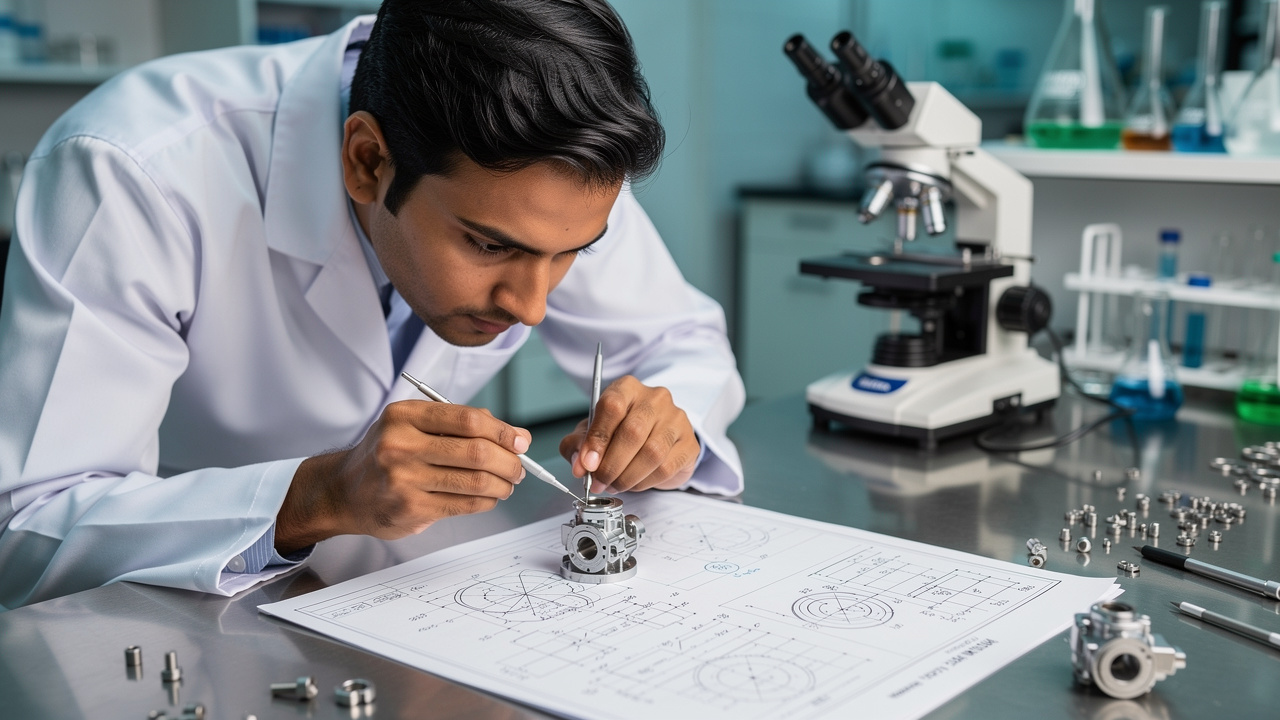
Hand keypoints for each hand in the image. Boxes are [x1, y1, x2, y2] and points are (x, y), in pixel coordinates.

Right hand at [275, 400, 529, 553]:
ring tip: (508, 484)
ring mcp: (403, 479)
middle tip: (519, 467)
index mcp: (404, 416)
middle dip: (509, 461)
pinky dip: (486, 501)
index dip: (502, 431)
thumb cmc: (386, 454)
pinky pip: (463, 505)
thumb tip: (516, 436)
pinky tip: (489, 497)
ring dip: (501, 484)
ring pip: (474, 481)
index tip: (520, 441)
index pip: (468, 420)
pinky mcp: (409, 508)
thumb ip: (460, 425)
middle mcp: (400, 445)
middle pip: (476, 452)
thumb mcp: (413, 425)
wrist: (343, 491)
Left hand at [559, 375, 698, 493]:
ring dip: (627, 477)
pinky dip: (644, 482)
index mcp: (627, 388)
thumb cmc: (620, 432)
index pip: (612, 406)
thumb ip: (579, 445)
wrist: (656, 440)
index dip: (598, 438)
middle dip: (611, 465)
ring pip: (651, 453)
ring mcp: (676, 420)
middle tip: (598, 482)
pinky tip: (634, 483)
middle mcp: (655, 399)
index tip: (587, 464)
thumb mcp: (592, 433)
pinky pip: (666, 468)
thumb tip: (580, 465)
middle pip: (633, 431)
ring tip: (614, 485)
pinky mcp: (689, 444)